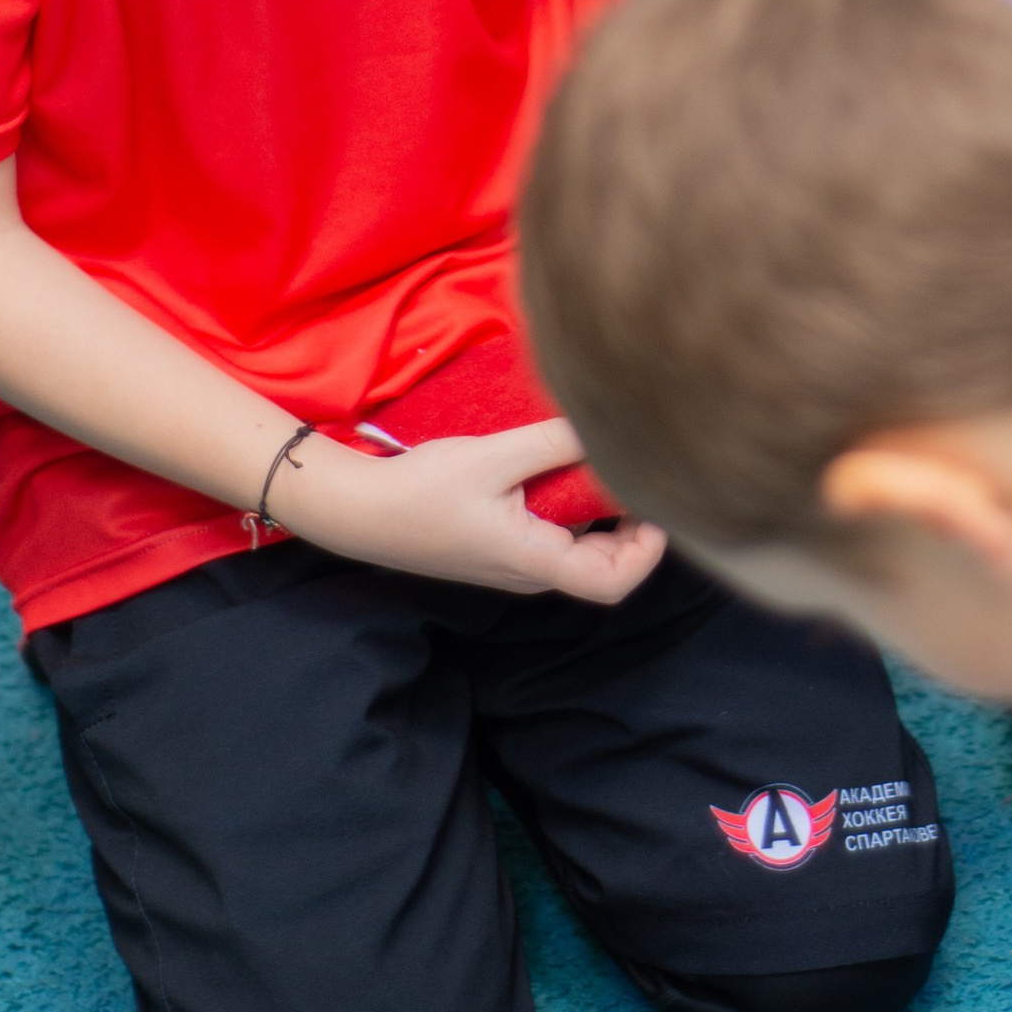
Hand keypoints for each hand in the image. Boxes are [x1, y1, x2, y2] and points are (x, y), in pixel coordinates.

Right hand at [274, 423, 667, 602]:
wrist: (358, 511)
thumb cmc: (421, 491)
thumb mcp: (493, 458)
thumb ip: (554, 444)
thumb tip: (607, 428)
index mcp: (533, 561)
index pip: (613, 583)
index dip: (647, 550)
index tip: (653, 501)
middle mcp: (531, 571)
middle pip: (605, 563)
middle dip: (632, 522)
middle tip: (633, 467)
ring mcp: (515, 562)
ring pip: (581, 545)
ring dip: (601, 508)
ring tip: (601, 459)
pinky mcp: (501, 545)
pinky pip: (555, 532)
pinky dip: (572, 503)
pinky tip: (563, 463)